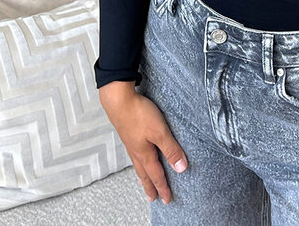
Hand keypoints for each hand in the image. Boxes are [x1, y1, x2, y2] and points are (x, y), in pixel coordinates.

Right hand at [99, 81, 187, 204]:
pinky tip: (138, 156)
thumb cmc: (138, 114)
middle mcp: (136, 151)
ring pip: (138, 165)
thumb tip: (181, 168)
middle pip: (145, 174)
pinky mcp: (128, 133)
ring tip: (144, 182)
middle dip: (150, 187)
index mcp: (144, 154)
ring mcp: (130, 142)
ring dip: (143, 176)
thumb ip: (170, 149)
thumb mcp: (159, 132)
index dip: (163, 187)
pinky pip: (134, 154)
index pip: (156, 175)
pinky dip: (138, 162)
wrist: (117, 99)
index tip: (167, 199)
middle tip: (153, 198)